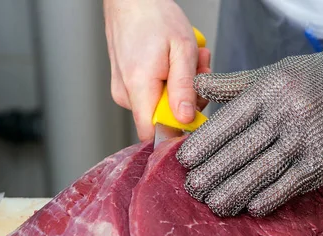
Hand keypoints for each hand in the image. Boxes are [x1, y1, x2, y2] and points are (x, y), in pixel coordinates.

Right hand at [103, 0, 210, 140]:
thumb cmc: (155, 17)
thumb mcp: (182, 50)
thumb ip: (184, 87)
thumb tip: (185, 119)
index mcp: (138, 86)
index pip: (153, 132)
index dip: (177, 129)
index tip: (195, 111)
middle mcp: (125, 93)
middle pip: (162, 119)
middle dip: (187, 99)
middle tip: (199, 72)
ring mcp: (123, 90)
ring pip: (161, 105)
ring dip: (181, 87)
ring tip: (188, 61)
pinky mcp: (126, 85)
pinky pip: (153, 94)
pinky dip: (170, 81)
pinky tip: (174, 62)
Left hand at [177, 20, 322, 216]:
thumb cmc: (306, 81)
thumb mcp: (270, 73)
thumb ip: (232, 84)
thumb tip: (196, 87)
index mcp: (268, 92)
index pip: (229, 122)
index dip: (204, 143)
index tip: (185, 161)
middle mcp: (285, 115)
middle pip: (241, 150)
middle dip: (212, 173)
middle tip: (192, 189)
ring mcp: (304, 140)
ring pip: (262, 171)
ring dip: (234, 191)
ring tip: (214, 204)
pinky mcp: (321, 162)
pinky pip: (290, 184)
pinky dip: (269, 198)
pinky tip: (251, 207)